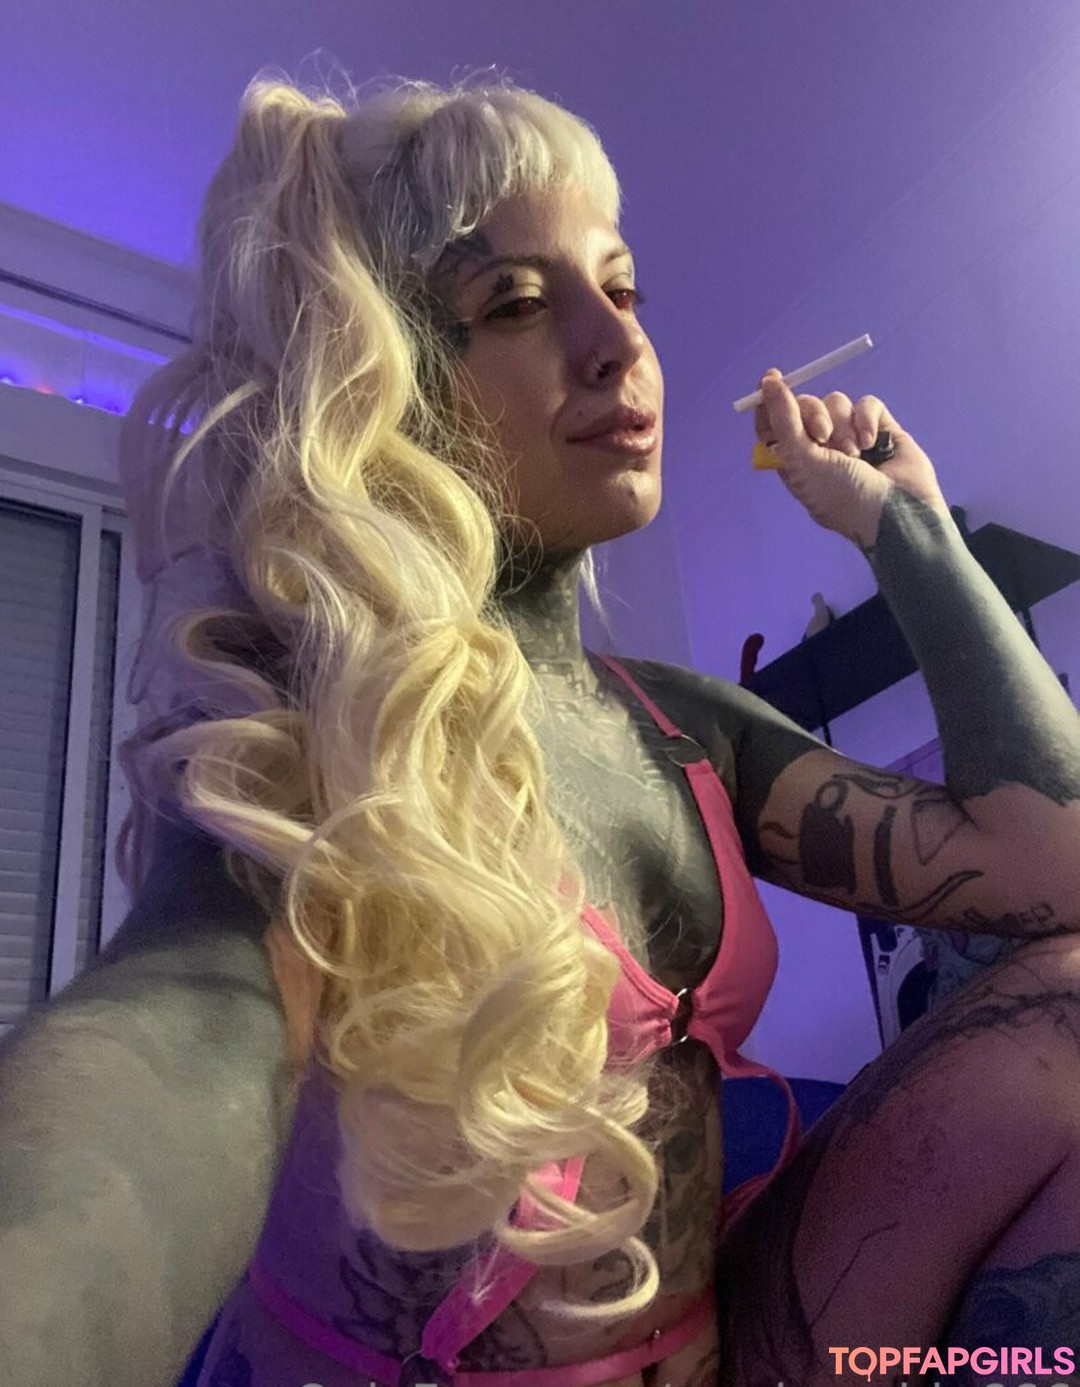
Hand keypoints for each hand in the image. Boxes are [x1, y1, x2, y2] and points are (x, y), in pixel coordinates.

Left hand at [755, 369, 948, 547]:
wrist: (897, 512)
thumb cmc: (843, 497)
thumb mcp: (803, 462)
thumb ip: (784, 421)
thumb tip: (767, 382)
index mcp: (794, 460)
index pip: (773, 423)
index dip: (770, 401)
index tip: (770, 380)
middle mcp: (819, 447)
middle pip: (805, 405)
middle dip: (813, 414)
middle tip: (823, 436)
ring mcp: (850, 435)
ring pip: (836, 402)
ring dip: (843, 426)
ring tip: (855, 454)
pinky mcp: (878, 427)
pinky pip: (866, 403)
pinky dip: (867, 419)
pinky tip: (873, 443)